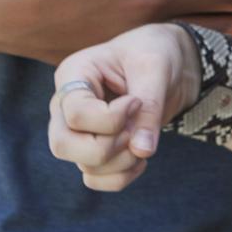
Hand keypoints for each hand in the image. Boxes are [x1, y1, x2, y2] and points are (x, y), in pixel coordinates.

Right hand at [47, 24, 198, 189]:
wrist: (168, 63)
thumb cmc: (155, 52)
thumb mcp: (156, 67)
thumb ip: (149, 106)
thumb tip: (141, 151)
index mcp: (74, 74)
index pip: (75, 113)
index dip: (110, 118)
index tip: (136, 102)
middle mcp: (66, 105)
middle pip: (63, 145)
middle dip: (106, 147)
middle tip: (133, 129)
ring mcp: (77, 130)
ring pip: (83, 166)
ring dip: (121, 162)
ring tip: (144, 139)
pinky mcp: (92, 149)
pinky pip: (95, 179)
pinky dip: (121, 176)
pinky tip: (140, 155)